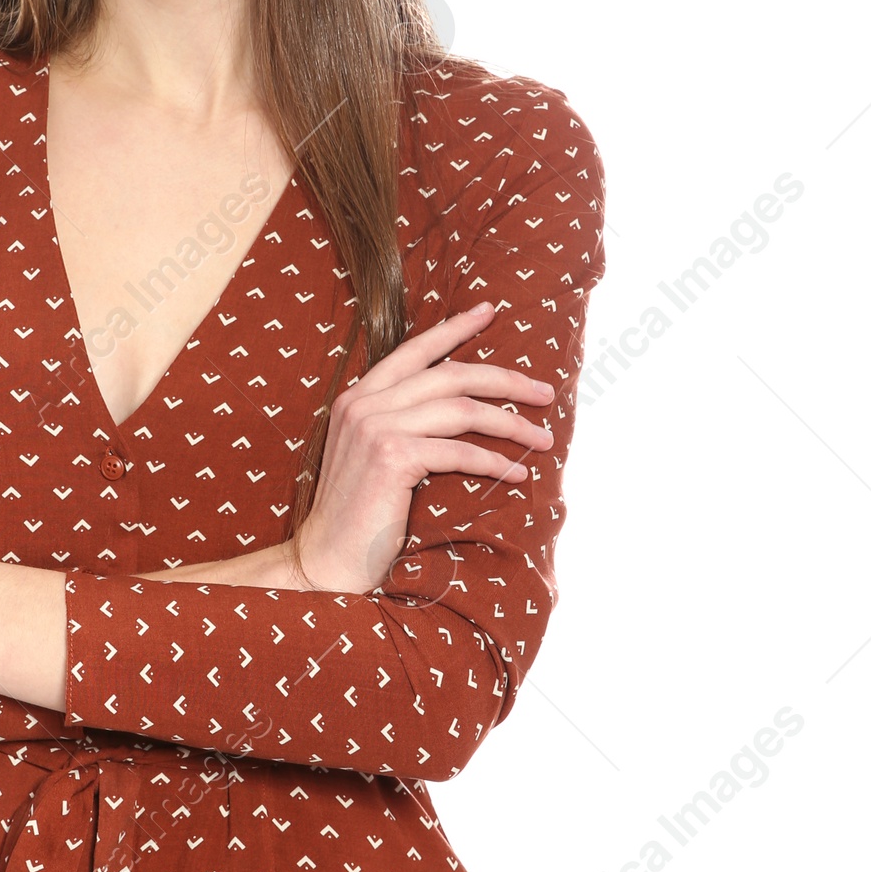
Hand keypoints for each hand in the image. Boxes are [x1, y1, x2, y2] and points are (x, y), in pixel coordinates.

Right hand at [293, 301, 556, 596]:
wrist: (326, 560)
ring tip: (542, 439)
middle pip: (449, 374)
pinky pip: (459, 451)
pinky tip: (517, 473)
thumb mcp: (372, 456)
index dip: (454, 329)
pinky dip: (495, 461)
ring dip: (511, 424)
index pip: (414, 351)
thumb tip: (458, 409)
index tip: (488, 311)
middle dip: (505, 379)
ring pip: (462, 410)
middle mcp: (364, 404)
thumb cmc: (358, 516)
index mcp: (357, 398)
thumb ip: (399, 425)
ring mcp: (375, 428)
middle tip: (544, 390)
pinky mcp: (391, 457)